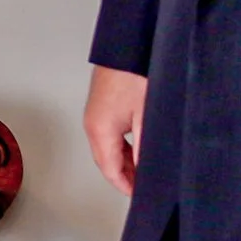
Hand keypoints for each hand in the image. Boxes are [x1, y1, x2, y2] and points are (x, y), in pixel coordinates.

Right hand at [83, 65, 147, 194]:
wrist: (128, 44)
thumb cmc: (134, 73)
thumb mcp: (146, 115)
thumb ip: (145, 147)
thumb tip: (147, 171)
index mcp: (100, 129)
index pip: (110, 170)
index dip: (126, 187)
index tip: (141, 196)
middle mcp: (93, 123)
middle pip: (106, 161)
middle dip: (125, 177)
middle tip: (145, 187)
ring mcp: (96, 113)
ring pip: (108, 148)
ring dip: (125, 162)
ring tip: (145, 170)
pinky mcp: (102, 105)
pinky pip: (110, 134)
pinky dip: (123, 147)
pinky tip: (138, 147)